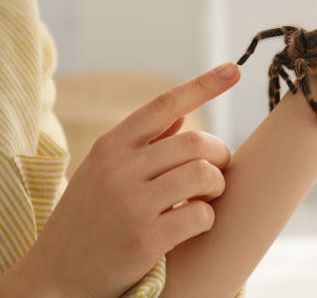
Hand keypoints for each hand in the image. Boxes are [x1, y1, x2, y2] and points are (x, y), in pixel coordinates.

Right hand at [5, 63, 239, 297]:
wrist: (56, 275)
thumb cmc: (88, 217)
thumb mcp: (101, 170)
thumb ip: (143, 141)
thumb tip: (182, 112)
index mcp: (111, 146)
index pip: (165, 104)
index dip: (203, 85)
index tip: (234, 69)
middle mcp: (119, 168)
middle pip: (197, 142)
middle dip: (220, 155)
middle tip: (216, 171)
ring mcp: (132, 203)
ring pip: (204, 174)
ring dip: (216, 186)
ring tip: (206, 196)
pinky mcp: (146, 238)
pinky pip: (201, 214)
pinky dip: (207, 218)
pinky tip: (194, 223)